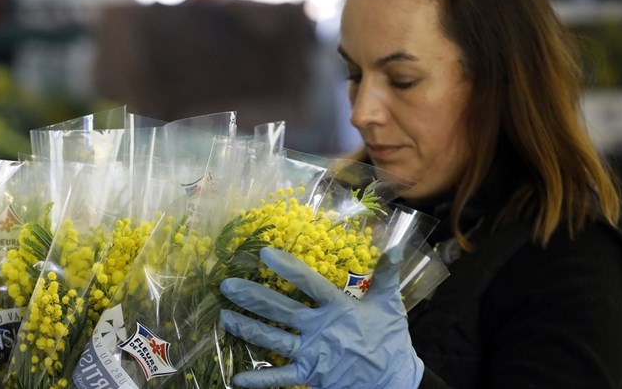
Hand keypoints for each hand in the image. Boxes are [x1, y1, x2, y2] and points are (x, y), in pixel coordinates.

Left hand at [219, 247, 422, 388]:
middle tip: (226, 286)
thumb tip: (397, 246)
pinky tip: (236, 378)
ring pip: (273, 340)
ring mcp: (312, 353)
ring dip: (247, 328)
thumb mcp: (390, 304)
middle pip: (280, 310)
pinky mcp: (309, 375)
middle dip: (252, 297)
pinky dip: (259, 380)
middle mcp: (320, 329)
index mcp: (338, 307)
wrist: (394, 380)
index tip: (264, 253)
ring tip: (224, 317)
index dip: (286, 267)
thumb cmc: (389, 339)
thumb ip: (387, 274)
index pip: (308, 282)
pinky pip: (280, 378)